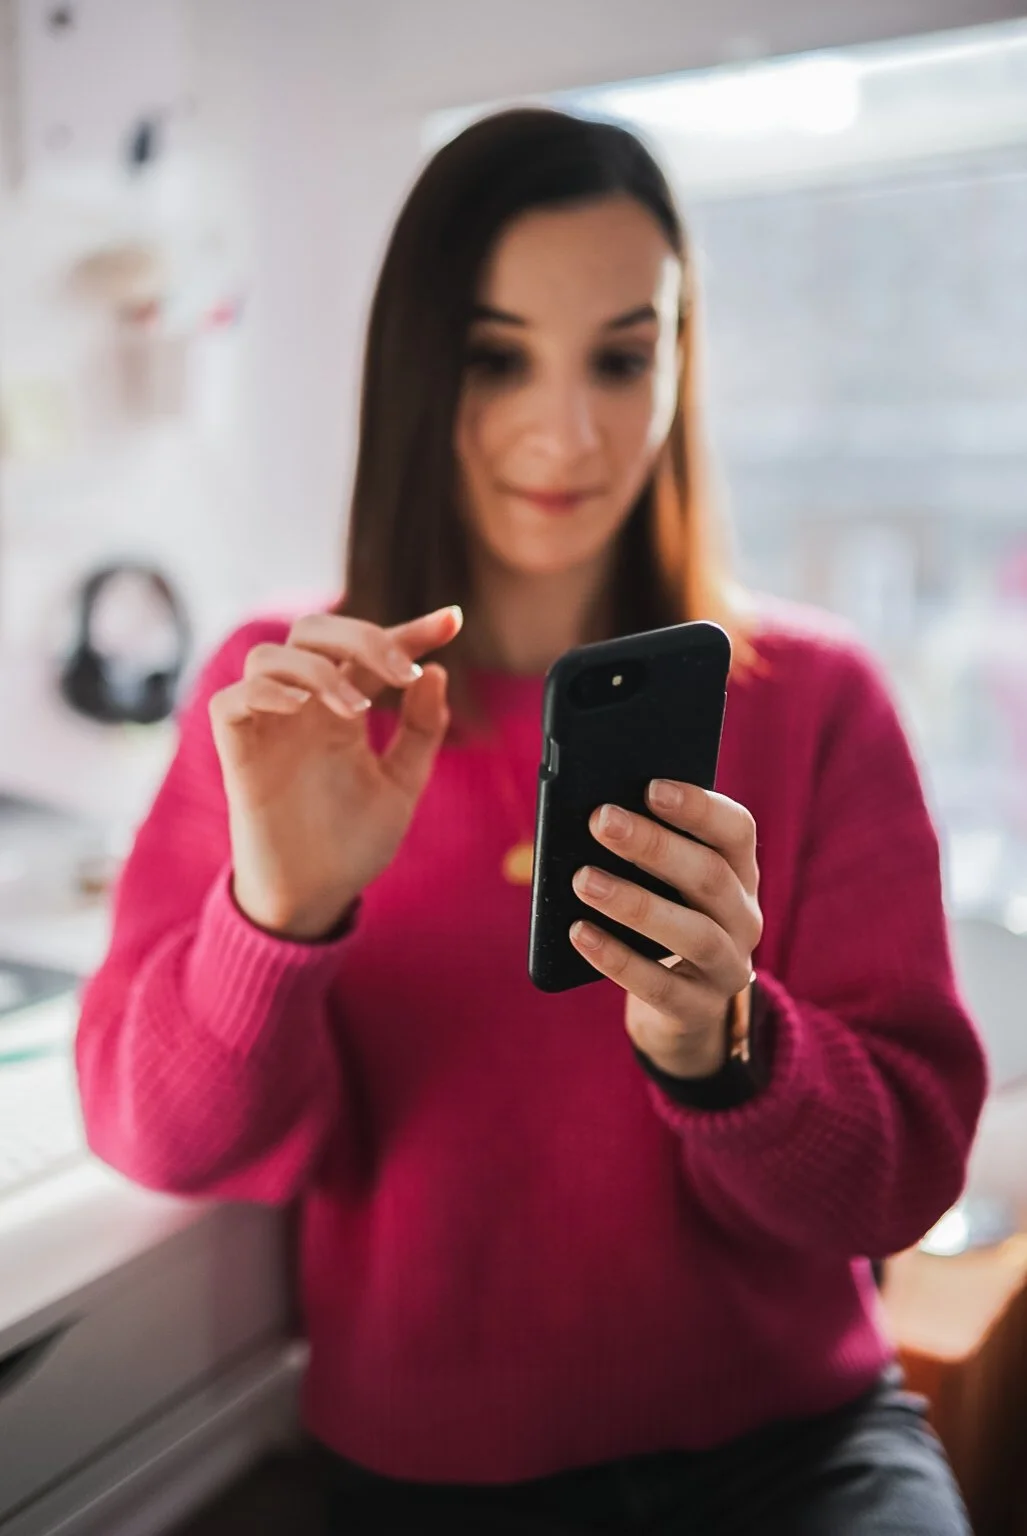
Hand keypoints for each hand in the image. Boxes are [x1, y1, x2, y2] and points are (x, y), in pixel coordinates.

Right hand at [210, 605, 462, 938]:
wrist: (316, 895)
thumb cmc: (352, 843)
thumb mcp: (402, 785)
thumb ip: (420, 731)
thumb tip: (435, 673)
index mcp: (343, 710)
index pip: (371, 652)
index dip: (411, 630)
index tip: (452, 622)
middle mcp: (304, 708)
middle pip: (313, 631)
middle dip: (361, 635)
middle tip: (402, 670)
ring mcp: (269, 727)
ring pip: (269, 654)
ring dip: (317, 667)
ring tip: (355, 708)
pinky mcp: (238, 753)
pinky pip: (231, 700)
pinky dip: (263, 691)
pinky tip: (301, 706)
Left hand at [569, 780, 761, 1078]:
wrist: (679, 1007)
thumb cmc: (660, 920)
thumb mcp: (662, 884)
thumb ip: (640, 851)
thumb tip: (589, 817)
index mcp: (739, 873)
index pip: (736, 830)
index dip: (698, 807)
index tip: (651, 787)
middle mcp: (744, 917)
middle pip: (710, 875)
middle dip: (653, 845)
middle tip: (600, 821)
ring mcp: (728, 967)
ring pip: (693, 933)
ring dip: (635, 903)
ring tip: (582, 880)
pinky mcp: (699, 1009)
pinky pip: (661, 986)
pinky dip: (618, 959)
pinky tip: (580, 933)